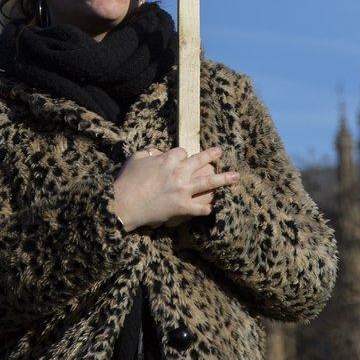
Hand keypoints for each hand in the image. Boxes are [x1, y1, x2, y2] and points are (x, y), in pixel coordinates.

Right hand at [113, 146, 239, 232]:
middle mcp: (179, 173)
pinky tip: (212, 208)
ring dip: (223, 179)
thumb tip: (156, 151)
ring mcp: (183, 191)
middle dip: (211, 155)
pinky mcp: (182, 208)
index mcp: (168, 159)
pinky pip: (199, 207)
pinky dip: (206, 208)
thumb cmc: (127, 181)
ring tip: (235, 176)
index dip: (182, 155)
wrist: (124, 204)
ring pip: (208, 183)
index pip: (183, 152)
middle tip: (220, 152)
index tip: (180, 159)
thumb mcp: (136, 159)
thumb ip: (148, 152)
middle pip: (200, 160)